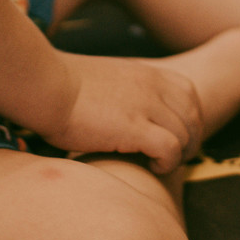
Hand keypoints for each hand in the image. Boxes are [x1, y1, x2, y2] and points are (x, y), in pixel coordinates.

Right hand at [34, 53, 203, 175]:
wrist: (45, 84)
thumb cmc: (65, 87)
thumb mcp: (108, 79)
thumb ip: (128, 90)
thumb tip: (129, 111)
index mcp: (147, 72)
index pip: (190, 94)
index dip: (189, 119)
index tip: (174, 137)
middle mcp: (152, 85)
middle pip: (194, 116)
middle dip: (189, 141)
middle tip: (170, 159)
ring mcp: (145, 105)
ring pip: (185, 135)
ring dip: (177, 155)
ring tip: (157, 164)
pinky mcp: (134, 127)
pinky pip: (171, 148)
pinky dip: (167, 162)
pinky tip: (150, 166)